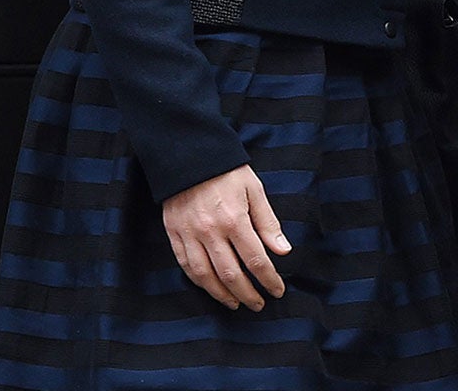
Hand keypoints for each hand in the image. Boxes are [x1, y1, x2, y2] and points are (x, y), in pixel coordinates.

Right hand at [161, 165, 291, 310]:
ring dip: (222, 295)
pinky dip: (199, 281)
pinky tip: (210, 287)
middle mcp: (210, 231)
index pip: (256, 261)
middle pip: (231, 275)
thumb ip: (268, 222)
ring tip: (235, 303)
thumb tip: (283, 251)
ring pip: (205, 277)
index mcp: (234, 219)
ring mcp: (189, 234)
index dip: (269, 280)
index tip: (277, 290)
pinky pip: (186, 265)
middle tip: (259, 304)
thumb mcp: (254, 189)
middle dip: (248, 295)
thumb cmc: (226, 170)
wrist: (188, 153)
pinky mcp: (174, 233)